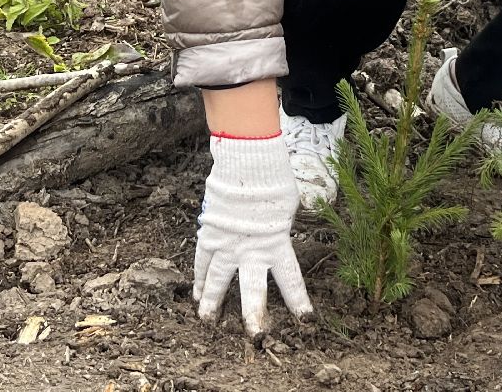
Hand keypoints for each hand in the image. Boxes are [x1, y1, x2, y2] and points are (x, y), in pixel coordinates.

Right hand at [194, 133, 312, 337]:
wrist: (246, 162)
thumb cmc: (272, 180)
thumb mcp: (288, 207)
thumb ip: (282, 227)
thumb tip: (279, 232)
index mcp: (276, 245)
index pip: (291, 281)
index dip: (299, 302)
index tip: (307, 321)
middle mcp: (251, 251)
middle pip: (252, 291)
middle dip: (254, 317)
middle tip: (256, 339)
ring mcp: (227, 245)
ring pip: (217, 281)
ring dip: (212, 303)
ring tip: (207, 321)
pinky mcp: (209, 235)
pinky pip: (201, 261)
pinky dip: (197, 277)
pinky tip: (195, 292)